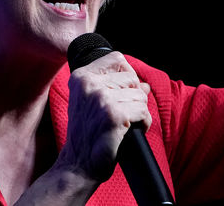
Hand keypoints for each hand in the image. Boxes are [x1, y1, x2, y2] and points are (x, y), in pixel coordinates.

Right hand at [57, 52, 151, 182]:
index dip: (126, 75)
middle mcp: (90, 84)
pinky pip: (144, 112)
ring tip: (123, 125)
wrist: (78, 165)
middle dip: (133, 96)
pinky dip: (143, 124)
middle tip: (120, 114)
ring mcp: (102, 99)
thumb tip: (144, 84)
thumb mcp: (93, 103)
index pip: (117, 59)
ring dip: (138, 112)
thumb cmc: (87, 135)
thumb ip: (115, 87)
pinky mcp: (115, 115)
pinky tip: (129, 132)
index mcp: (81, 77)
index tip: (120, 92)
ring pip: (141, 95)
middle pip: (132, 78)